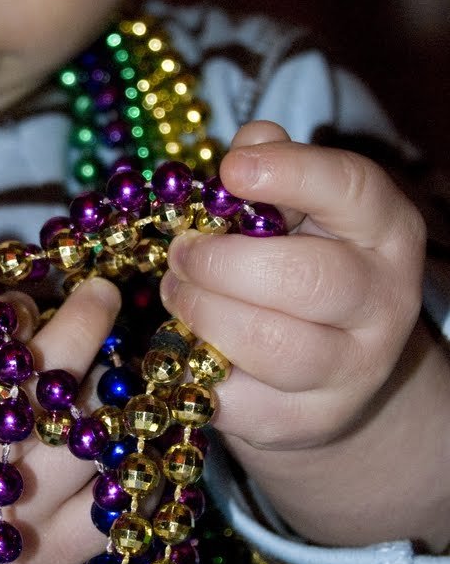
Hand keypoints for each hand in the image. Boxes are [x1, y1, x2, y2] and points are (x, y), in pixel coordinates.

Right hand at [0, 277, 119, 563]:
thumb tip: (11, 292)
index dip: (4, 315)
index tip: (27, 298)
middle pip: (34, 389)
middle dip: (80, 326)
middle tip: (101, 294)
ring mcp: (7, 523)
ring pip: (84, 438)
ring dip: (113, 387)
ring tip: (117, 361)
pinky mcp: (51, 559)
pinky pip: (117, 500)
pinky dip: (138, 458)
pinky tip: (137, 427)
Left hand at [159, 121, 425, 451]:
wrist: (334, 369)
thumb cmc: (300, 260)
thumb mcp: (297, 208)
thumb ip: (272, 169)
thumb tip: (250, 142)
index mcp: (385, 229)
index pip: (352, 189)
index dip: (290, 173)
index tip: (230, 170)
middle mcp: (385, 301)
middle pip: (304, 279)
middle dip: (221, 262)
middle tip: (181, 252)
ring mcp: (353, 369)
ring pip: (269, 343)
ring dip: (202, 313)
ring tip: (177, 292)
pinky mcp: (308, 421)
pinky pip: (236, 399)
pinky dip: (195, 370)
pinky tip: (186, 344)